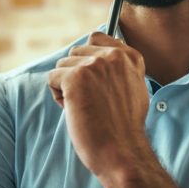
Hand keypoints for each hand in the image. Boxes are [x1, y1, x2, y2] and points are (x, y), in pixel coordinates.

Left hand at [47, 32, 152, 178]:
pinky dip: (58, 96)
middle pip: (76, 52)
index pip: (97, 37)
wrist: (122, 150)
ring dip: (67, 86)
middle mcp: (113, 56)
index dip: (89, 59)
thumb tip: (102, 54)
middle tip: (91, 100)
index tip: (94, 81)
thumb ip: (122, 68)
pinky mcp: (75, 77)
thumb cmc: (125, 127)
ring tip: (84, 106)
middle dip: (77, 75)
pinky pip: (52, 78)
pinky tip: (75, 110)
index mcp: (129, 56)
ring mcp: (93, 65)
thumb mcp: (135, 88)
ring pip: (62, 66)